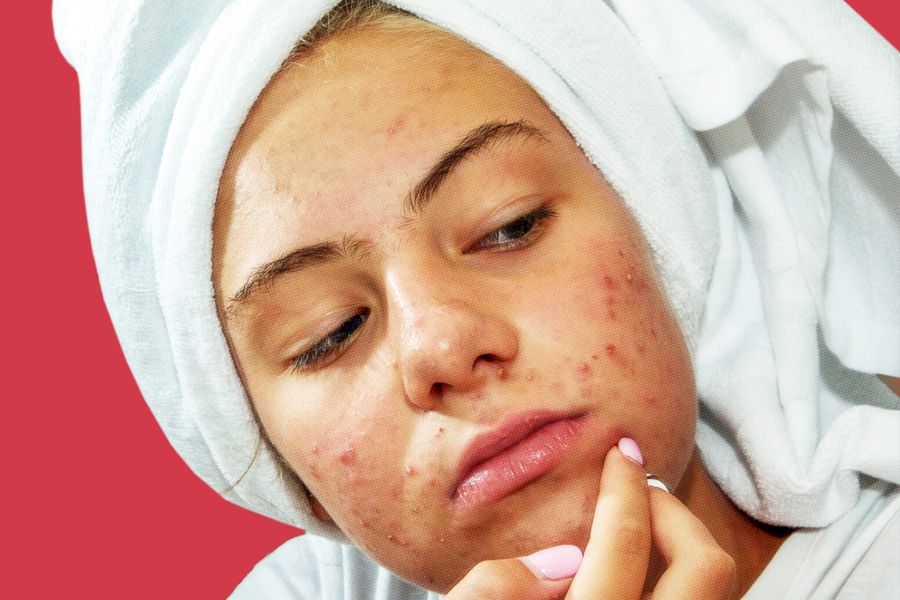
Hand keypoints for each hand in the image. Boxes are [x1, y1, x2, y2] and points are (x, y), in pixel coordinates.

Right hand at [446, 439, 734, 598]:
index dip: (624, 487)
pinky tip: (645, 583)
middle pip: (705, 568)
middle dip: (674, 512)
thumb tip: (562, 557)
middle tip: (639, 493)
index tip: (618, 456)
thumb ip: (494, 589)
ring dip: (686, 552)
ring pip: (715, 599)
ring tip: (645, 532)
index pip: (626, 542)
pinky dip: (682, 590)